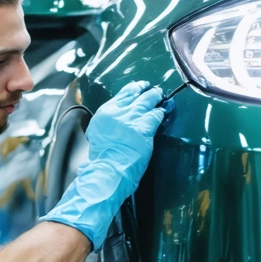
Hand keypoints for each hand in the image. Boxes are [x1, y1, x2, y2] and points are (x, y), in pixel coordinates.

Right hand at [39, 81, 167, 250]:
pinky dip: (160, 112)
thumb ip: (106, 127)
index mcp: (104, 115)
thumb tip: (114, 125)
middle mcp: (116, 113)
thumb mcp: (97, 138)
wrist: (107, 172)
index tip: (137, 89)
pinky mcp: (143, 129)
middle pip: (134, 94)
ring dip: (155, 97)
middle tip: (152, 89)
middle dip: (144, 90)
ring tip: (160, 95)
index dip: (131, 90)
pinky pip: (155, 115)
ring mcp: (130, 119)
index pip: (120, 96)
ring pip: (146, 100)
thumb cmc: (102, 162)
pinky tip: (164, 111)